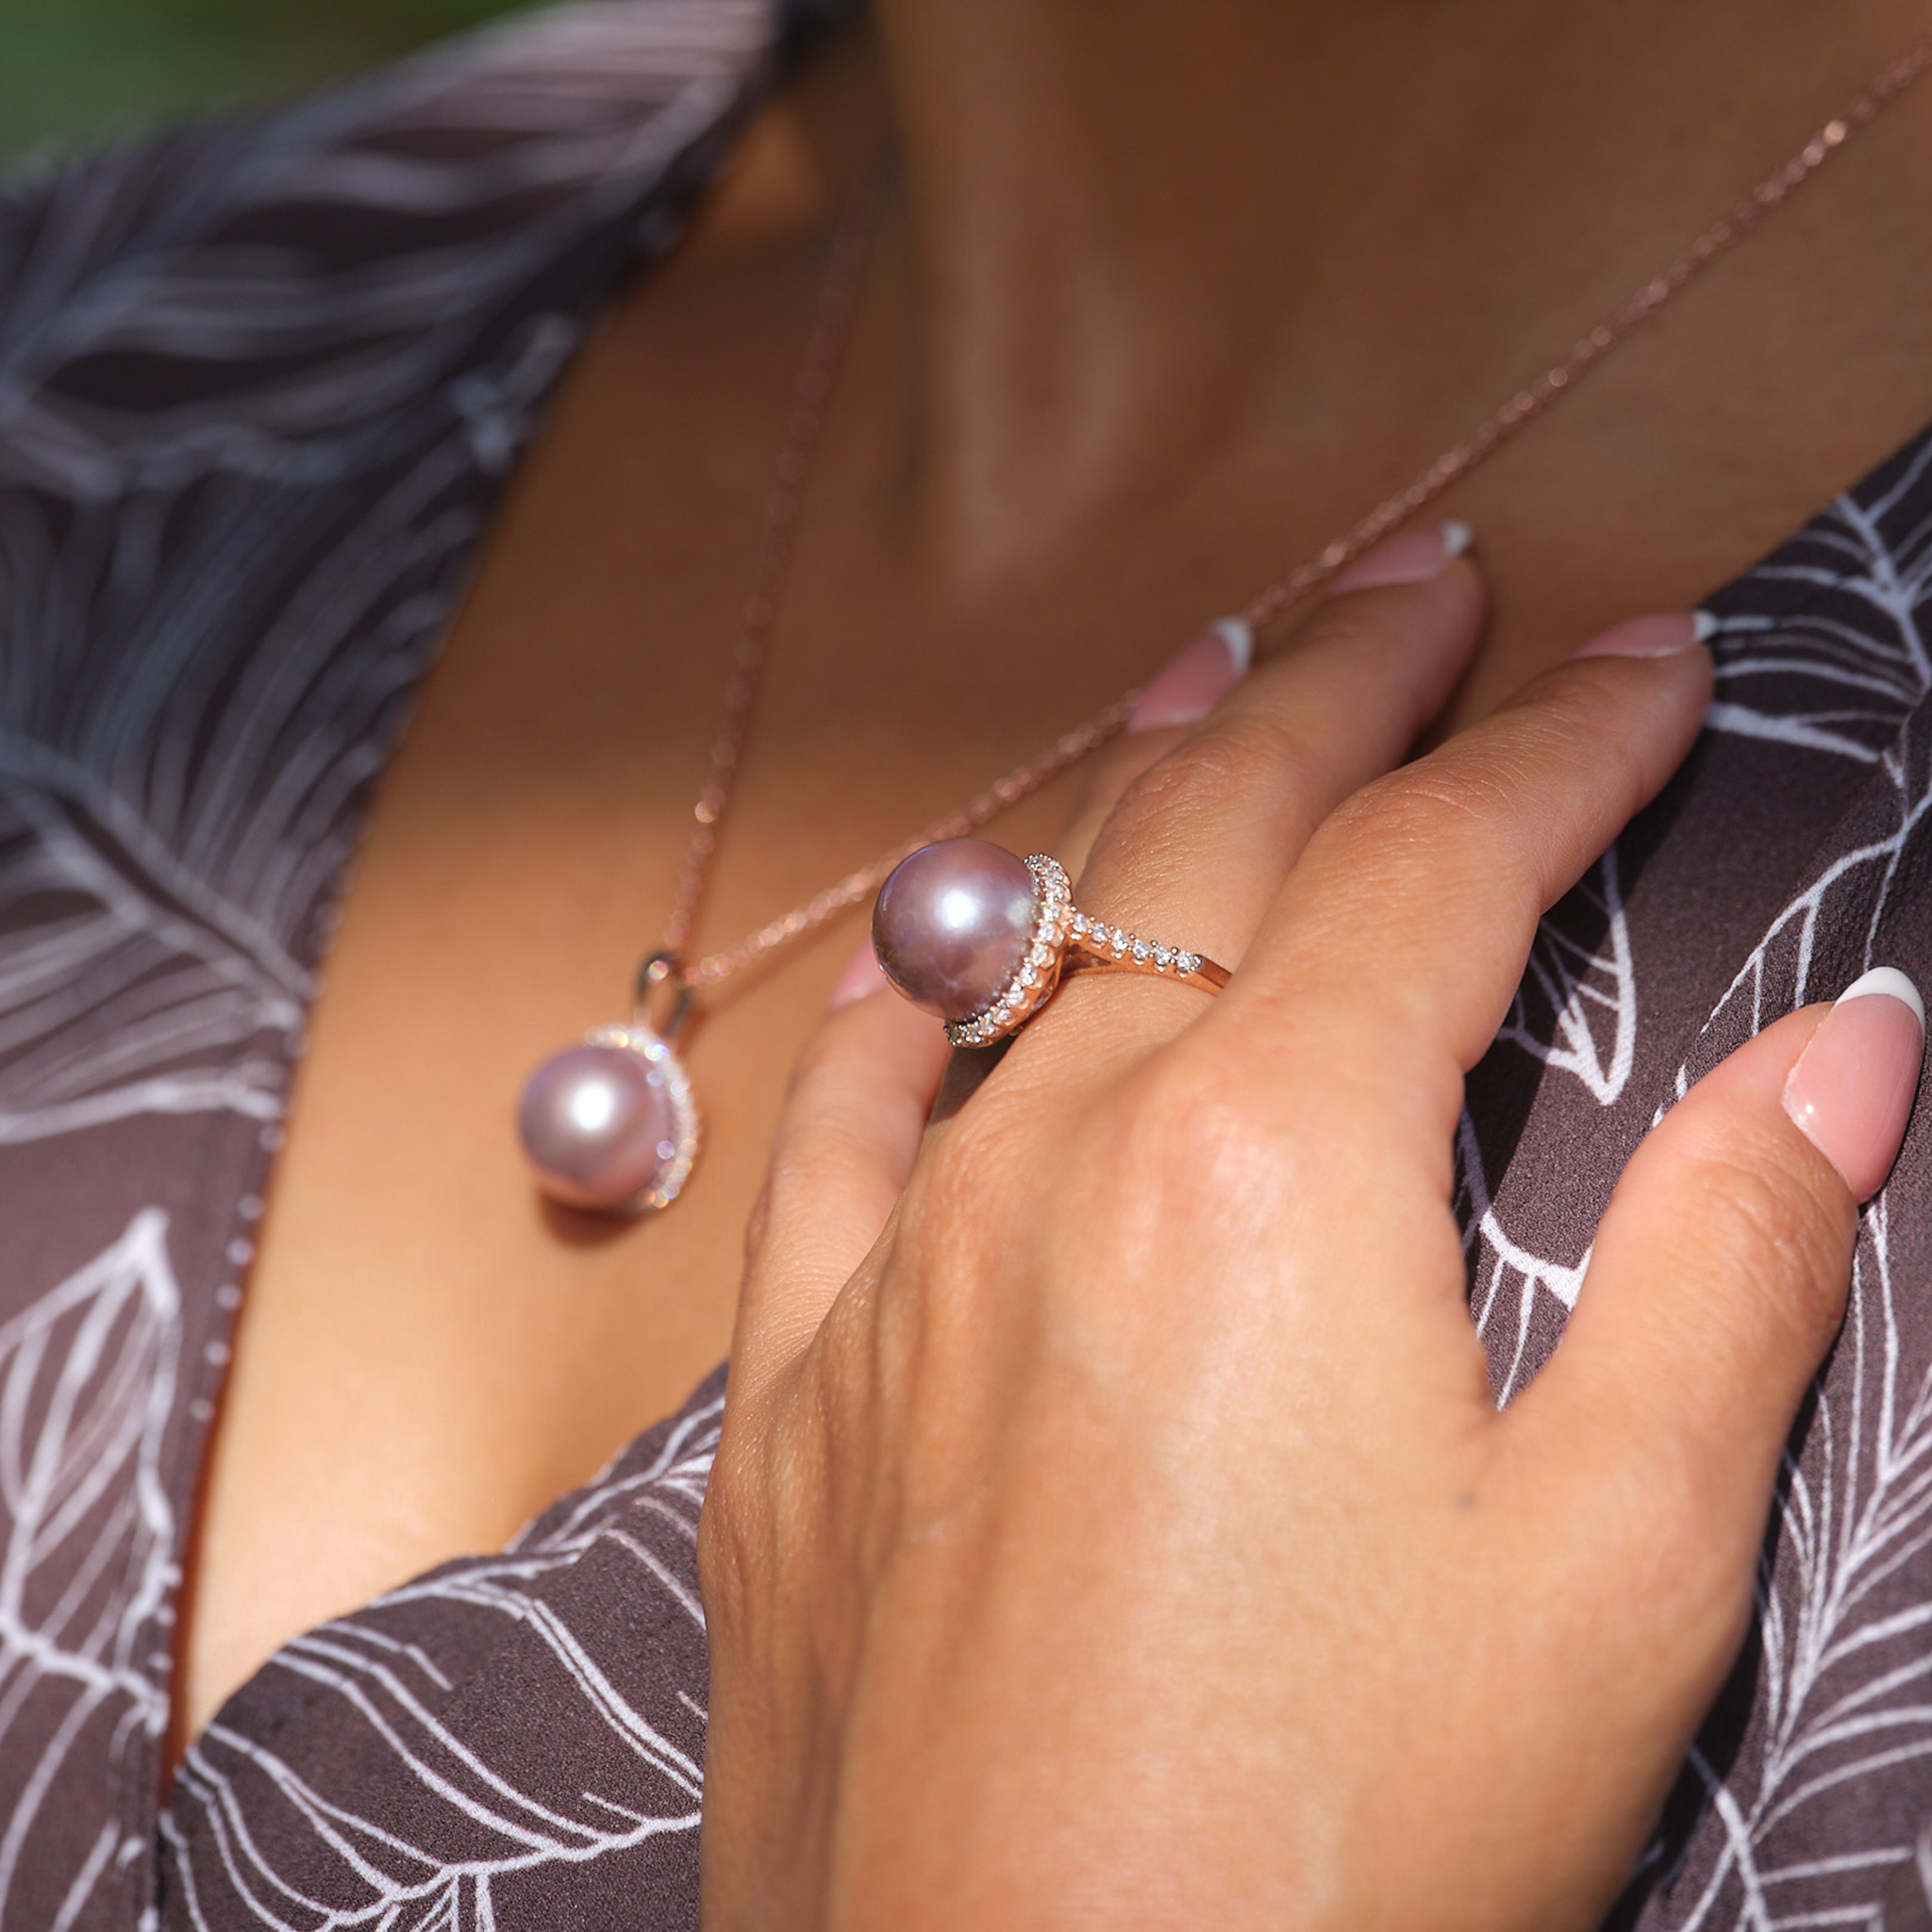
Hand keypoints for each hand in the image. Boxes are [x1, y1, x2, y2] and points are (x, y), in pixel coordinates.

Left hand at [696, 548, 1922, 1929]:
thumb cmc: (1339, 1853)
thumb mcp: (1612, 1565)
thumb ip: (1726, 1262)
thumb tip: (1854, 1039)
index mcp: (1269, 1169)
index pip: (1439, 865)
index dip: (1560, 744)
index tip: (1646, 665)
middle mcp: (1057, 1164)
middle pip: (1222, 839)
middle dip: (1345, 685)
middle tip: (1428, 582)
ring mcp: (905, 1261)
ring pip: (1031, 946)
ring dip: (1143, 794)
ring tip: (1215, 667)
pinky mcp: (805, 1383)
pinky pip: (836, 1130)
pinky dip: (901, 1011)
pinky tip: (932, 949)